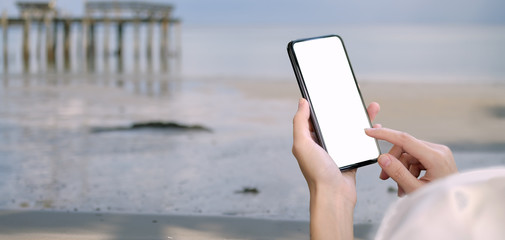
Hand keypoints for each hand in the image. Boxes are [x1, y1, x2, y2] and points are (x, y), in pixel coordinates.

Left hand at [292, 98, 379, 239]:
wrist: (334, 196)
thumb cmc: (317, 173)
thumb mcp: (302, 144)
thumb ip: (300, 122)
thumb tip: (301, 102)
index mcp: (309, 139)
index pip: (314, 116)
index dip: (322, 104)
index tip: (331, 91)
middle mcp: (321, 144)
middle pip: (334, 121)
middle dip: (345, 108)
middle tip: (355, 97)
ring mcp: (337, 150)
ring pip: (349, 129)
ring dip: (359, 119)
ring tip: (370, 108)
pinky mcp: (350, 157)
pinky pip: (359, 142)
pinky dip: (367, 134)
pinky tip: (375, 126)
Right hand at [365, 128, 457, 195]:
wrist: (457, 208)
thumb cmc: (440, 202)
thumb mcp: (415, 190)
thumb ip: (397, 173)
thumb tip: (383, 158)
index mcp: (435, 157)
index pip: (404, 139)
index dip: (384, 134)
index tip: (369, 132)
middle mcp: (439, 151)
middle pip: (405, 148)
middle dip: (393, 162)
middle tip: (384, 177)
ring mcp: (439, 154)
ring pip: (408, 154)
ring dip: (401, 169)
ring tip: (401, 188)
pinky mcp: (437, 158)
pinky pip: (415, 159)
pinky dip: (408, 170)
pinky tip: (408, 184)